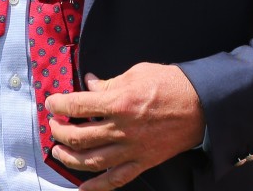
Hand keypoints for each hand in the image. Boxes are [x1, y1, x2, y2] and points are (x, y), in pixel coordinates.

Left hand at [43, 63, 205, 189]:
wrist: (202, 105)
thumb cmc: (170, 84)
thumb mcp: (136, 73)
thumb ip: (108, 81)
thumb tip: (88, 83)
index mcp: (118, 101)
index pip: (76, 105)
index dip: (58, 104)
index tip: (51, 104)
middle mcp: (122, 128)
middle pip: (79, 136)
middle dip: (59, 132)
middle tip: (53, 126)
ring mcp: (132, 148)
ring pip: (91, 160)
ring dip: (69, 158)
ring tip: (58, 151)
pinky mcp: (143, 162)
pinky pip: (116, 179)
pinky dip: (97, 187)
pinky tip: (82, 189)